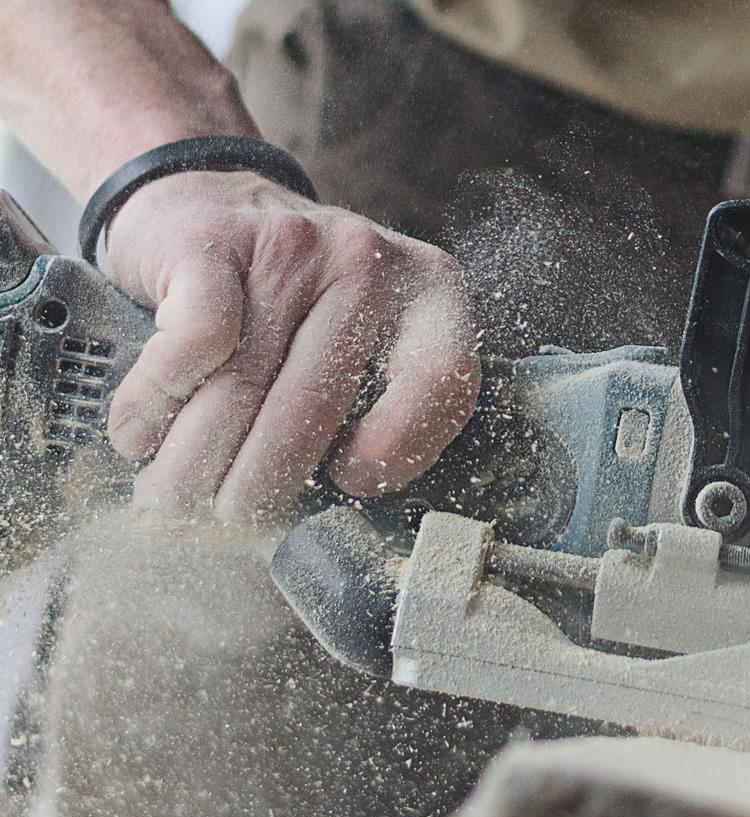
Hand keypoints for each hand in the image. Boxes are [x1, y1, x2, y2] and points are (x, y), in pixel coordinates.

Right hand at [104, 170, 479, 522]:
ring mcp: (291, 248)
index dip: (401, 449)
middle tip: (231, 522)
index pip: (445, 381)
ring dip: (198, 459)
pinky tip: (140, 433)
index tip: (347, 480)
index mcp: (429, 292)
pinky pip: (193, 346)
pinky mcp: (212, 244)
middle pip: (318, 404)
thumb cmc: (292, 298)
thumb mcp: (360, 334)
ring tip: (174, 499)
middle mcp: (367, 264)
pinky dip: (159, 402)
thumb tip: (330, 507)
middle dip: (262, 482)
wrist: (209, 196)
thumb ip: (371, 399)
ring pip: (245, 384)